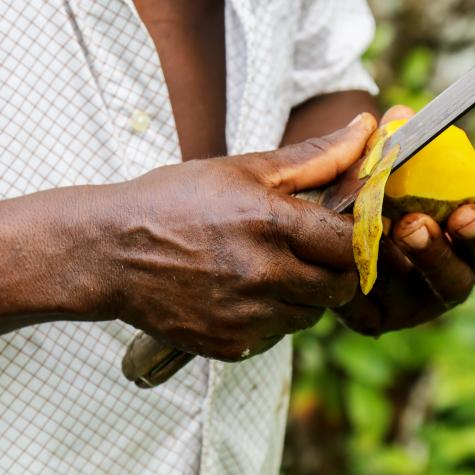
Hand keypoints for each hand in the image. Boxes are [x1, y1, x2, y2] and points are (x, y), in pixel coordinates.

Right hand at [104, 114, 377, 360]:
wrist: (109, 252)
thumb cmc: (175, 201)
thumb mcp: (243, 169)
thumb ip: (314, 156)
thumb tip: (365, 129)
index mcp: (270, 224)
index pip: (351, 244)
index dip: (358, 240)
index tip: (346, 233)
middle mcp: (262, 275)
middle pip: (339, 287)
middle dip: (335, 271)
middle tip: (312, 254)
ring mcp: (245, 316)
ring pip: (310, 316)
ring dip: (304, 296)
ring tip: (271, 270)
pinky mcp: (229, 345)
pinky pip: (275, 337)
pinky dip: (270, 318)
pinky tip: (242, 293)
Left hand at [335, 106, 474, 335]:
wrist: (318, 225)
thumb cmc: (362, 194)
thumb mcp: (375, 169)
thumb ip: (392, 146)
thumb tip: (401, 114)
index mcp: (454, 246)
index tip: (468, 211)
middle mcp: (435, 281)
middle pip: (455, 282)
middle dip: (440, 254)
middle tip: (417, 223)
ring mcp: (403, 305)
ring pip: (415, 299)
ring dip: (400, 270)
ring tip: (389, 234)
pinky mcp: (369, 319)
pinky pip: (369, 308)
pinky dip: (362, 285)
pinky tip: (347, 263)